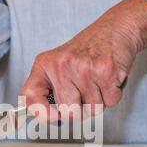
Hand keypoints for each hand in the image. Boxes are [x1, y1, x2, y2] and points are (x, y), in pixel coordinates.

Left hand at [22, 0, 146, 118]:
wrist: (115, 28)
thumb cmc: (88, 49)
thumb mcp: (60, 63)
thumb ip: (51, 88)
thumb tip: (50, 117)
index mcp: (45, 64)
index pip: (30, 95)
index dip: (39, 112)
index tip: (52, 117)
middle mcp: (61, 65)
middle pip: (69, 112)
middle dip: (81, 109)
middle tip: (85, 91)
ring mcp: (83, 68)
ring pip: (92, 110)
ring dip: (99, 101)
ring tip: (97, 80)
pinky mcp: (104, 71)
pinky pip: (109, 102)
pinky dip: (112, 95)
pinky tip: (108, 78)